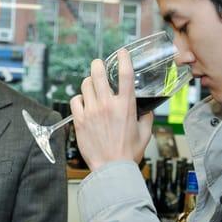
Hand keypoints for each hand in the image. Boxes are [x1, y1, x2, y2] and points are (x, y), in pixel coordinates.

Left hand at [70, 49, 153, 171]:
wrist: (111, 169)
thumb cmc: (129, 153)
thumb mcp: (145, 133)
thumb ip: (146, 117)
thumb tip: (145, 108)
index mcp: (125, 106)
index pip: (125, 74)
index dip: (124, 58)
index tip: (122, 52)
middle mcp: (107, 105)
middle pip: (99, 73)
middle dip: (98, 64)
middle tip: (99, 64)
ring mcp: (91, 112)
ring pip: (85, 84)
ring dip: (89, 82)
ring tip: (92, 86)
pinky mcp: (80, 121)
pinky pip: (75, 101)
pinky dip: (79, 99)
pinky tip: (83, 103)